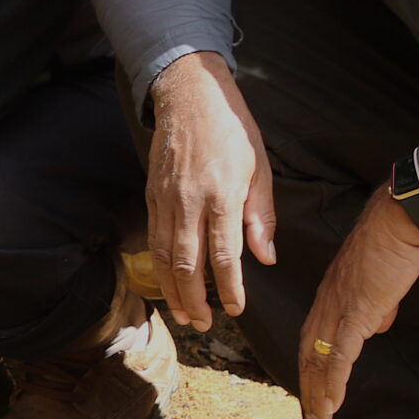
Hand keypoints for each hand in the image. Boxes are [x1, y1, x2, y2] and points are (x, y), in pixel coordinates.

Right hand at [145, 51, 276, 328]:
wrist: (189, 95)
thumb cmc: (231, 129)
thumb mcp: (260, 168)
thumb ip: (262, 216)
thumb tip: (266, 257)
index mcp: (223, 194)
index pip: (225, 255)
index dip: (230, 288)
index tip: (236, 309)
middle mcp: (190, 201)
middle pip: (188, 263)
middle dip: (194, 299)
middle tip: (203, 324)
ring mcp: (166, 200)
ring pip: (164, 256)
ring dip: (172, 290)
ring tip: (182, 314)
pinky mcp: (152, 196)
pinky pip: (153, 240)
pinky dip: (158, 267)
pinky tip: (166, 283)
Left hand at [295, 187, 418, 418]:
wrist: (398, 221)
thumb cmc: (393, 245)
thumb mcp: (381, 282)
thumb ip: (376, 306)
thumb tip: (377, 326)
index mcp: (332, 296)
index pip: (314, 338)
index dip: (313, 367)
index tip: (314, 391)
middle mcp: (327, 305)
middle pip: (310, 354)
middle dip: (311, 388)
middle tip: (313, 416)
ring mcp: (339, 309)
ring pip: (321, 360)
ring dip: (320, 395)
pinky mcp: (356, 312)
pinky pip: (340, 355)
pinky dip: (334, 381)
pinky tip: (332, 403)